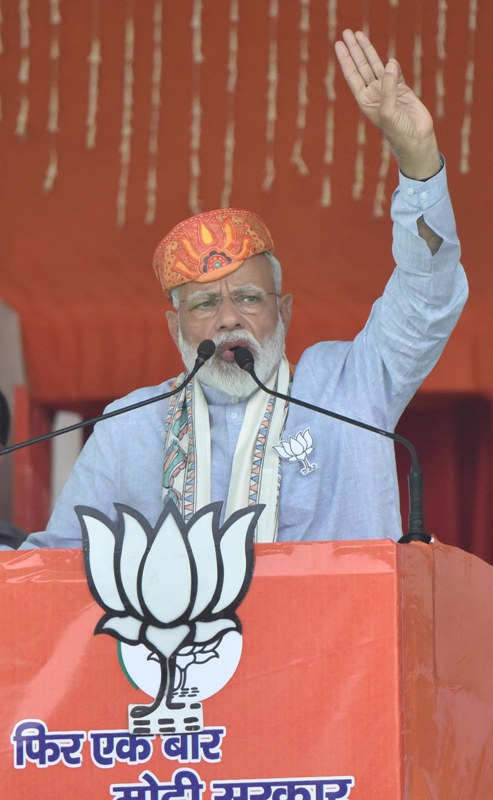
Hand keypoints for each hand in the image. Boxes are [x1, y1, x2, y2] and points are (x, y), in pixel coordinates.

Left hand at [335, 29, 440, 179]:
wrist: (417, 141)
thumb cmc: (398, 131)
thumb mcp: (389, 110)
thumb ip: (389, 87)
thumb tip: (390, 62)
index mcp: (365, 100)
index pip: (353, 75)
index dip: (346, 59)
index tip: (340, 44)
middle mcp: (374, 94)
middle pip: (361, 67)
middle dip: (354, 50)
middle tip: (346, 33)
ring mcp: (388, 91)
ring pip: (376, 66)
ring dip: (368, 51)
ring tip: (359, 35)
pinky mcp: (403, 90)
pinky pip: (396, 72)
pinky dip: (392, 65)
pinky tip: (387, 58)